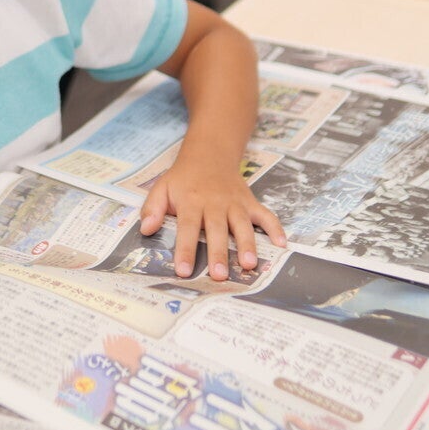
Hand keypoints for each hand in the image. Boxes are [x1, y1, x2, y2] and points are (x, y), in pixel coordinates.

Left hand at [140, 160, 285, 280]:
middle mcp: (215, 203)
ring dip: (247, 244)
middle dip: (219, 252)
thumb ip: (152, 209)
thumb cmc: (183, 179)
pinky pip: (265, 215)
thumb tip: (146, 229)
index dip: (185, 249)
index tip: (184, 270)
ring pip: (242, 225)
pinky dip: (275, 228)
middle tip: (219, 275)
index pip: (187, 227)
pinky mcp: (250, 202)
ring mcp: (235, 203)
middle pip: (217, 229)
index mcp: (191, 201)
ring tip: (248, 264)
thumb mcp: (162, 188)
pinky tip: (282, 244)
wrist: (209, 155)